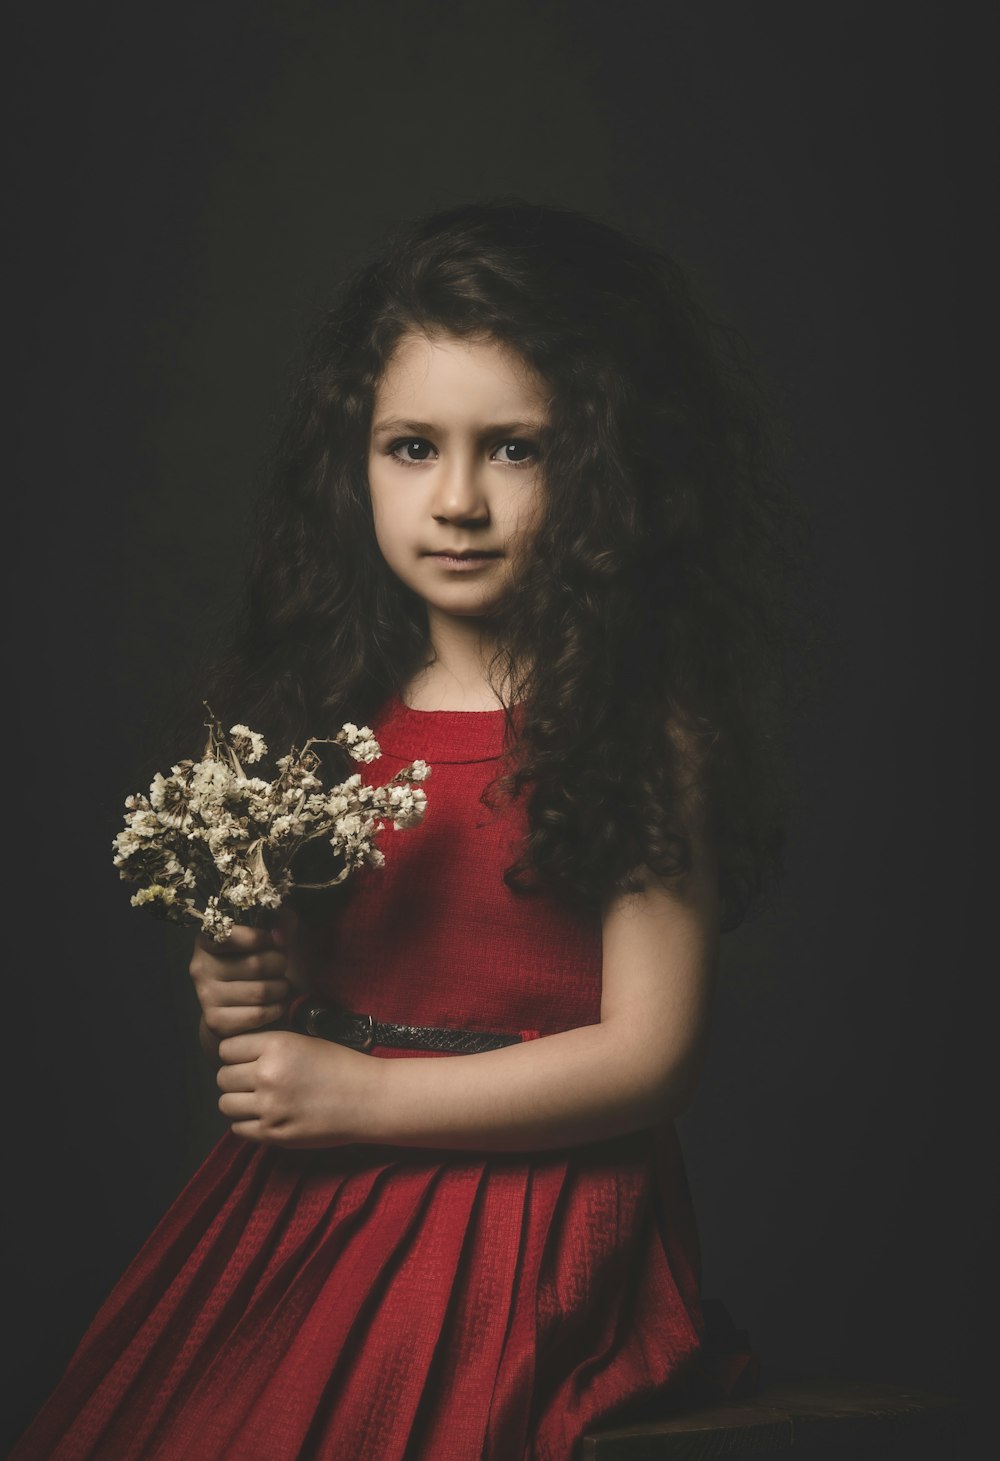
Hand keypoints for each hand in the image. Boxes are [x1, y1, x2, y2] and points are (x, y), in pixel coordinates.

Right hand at [188, 911, 296, 1039]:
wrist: (237, 1005)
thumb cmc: (256, 960)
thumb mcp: (267, 932)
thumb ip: (280, 919)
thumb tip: (282, 934)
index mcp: (207, 940)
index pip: (230, 935)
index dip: (259, 938)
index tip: (274, 940)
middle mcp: (200, 967)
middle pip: (256, 965)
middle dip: (279, 964)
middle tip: (280, 967)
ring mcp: (206, 996)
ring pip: (260, 992)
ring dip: (280, 988)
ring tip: (279, 985)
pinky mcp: (216, 1022)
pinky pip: (258, 1015)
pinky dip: (275, 1010)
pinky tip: (274, 1004)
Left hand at [216, 1030, 376, 1147]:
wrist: (369, 1098)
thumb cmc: (341, 1066)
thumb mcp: (304, 1041)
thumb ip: (269, 1047)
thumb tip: (235, 1056)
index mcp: (277, 1045)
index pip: (227, 1049)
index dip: (235, 1054)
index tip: (247, 1059)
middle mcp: (268, 1074)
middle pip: (223, 1078)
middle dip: (235, 1079)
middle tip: (254, 1081)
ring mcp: (270, 1107)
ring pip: (226, 1104)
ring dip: (238, 1102)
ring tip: (259, 1099)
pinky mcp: (274, 1134)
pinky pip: (239, 1129)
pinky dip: (247, 1123)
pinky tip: (267, 1116)